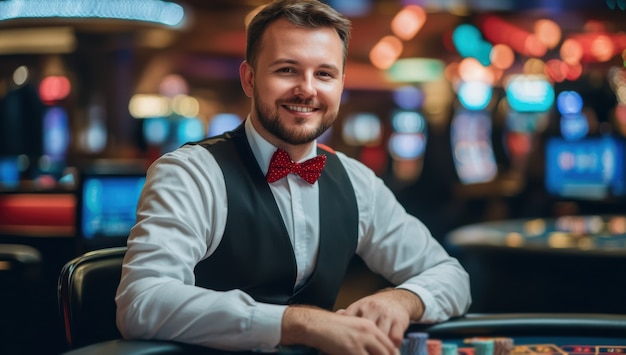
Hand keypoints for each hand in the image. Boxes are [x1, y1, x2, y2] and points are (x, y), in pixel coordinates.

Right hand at [281, 305, 398, 354]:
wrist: (315, 324)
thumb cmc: (330, 327)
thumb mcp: (352, 327)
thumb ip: (364, 337)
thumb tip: (373, 349)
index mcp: (369, 326)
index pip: (389, 346)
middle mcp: (369, 332)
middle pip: (388, 353)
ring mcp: (361, 341)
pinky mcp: (352, 349)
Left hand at [336, 288, 423, 346]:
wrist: (396, 299)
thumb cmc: (373, 308)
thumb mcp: (359, 308)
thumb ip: (347, 317)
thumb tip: (332, 323)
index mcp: (359, 306)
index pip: (348, 322)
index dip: (345, 337)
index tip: (344, 346)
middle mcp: (372, 308)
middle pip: (365, 331)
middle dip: (363, 344)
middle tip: (361, 352)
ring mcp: (386, 314)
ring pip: (380, 336)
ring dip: (378, 348)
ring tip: (373, 353)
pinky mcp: (399, 320)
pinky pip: (395, 339)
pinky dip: (391, 347)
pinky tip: (387, 350)